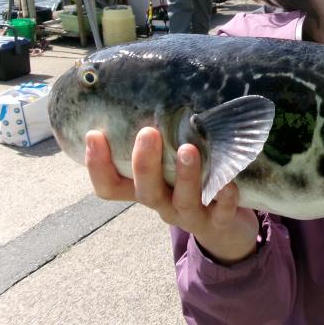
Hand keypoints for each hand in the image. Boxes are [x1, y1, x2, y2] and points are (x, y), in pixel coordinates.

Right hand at [85, 128, 259, 264]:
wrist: (225, 230)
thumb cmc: (193, 186)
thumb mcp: (170, 168)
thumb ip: (162, 143)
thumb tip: (153, 95)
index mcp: (146, 190)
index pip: (111, 187)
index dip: (98, 166)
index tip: (94, 134)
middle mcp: (164, 204)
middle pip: (145, 192)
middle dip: (144, 163)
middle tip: (148, 133)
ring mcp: (191, 216)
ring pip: (183, 200)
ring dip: (185, 176)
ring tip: (188, 150)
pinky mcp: (219, 223)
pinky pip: (221, 213)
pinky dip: (224, 199)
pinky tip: (229, 184)